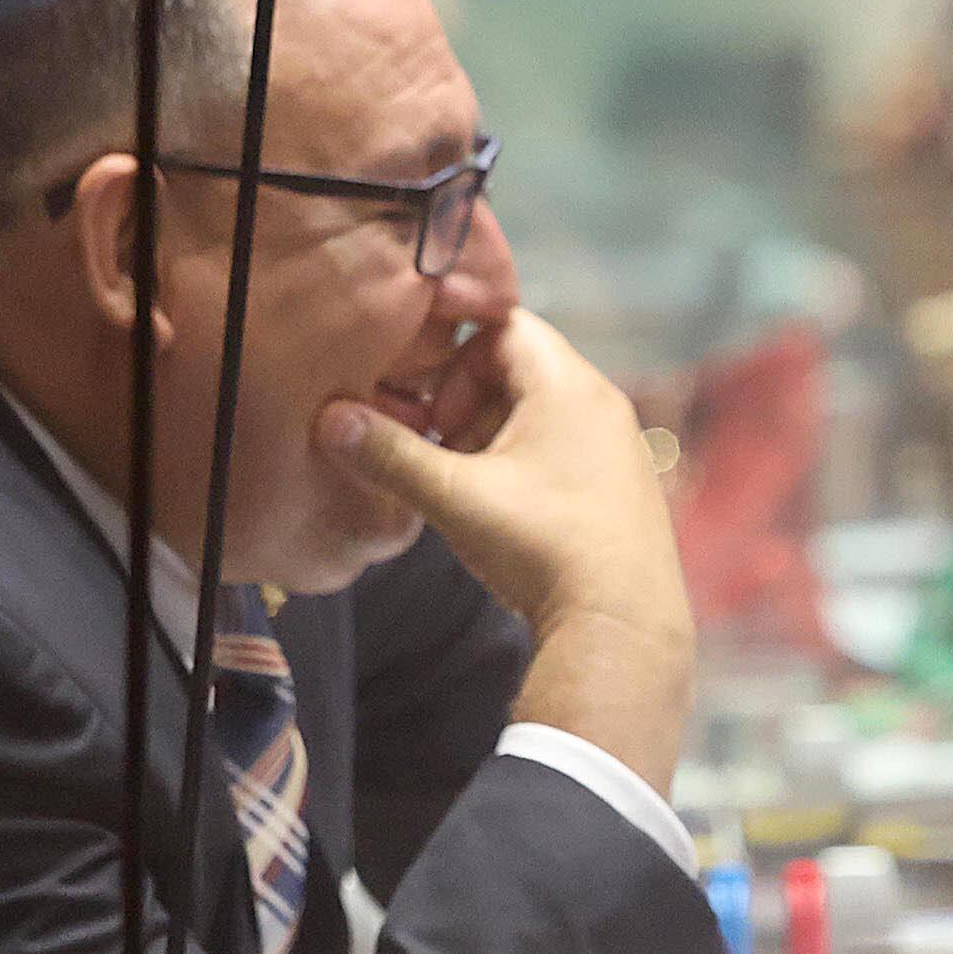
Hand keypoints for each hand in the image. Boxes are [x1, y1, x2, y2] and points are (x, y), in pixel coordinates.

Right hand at [320, 311, 694, 792]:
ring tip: (462, 487)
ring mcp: (617, 447)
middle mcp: (602, 405)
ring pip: (535, 415)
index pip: (502, 326)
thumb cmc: (544, 549)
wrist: (620, 627)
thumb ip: (390, 454)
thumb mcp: (455, 497)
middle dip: (463, 404)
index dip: (451, 357)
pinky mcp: (619, 488)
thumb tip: (331, 419)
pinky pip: (559, 450)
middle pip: (516, 370)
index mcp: (569, 385)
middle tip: (436, 450)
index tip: (425, 408)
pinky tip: (499, 513)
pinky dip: (520, 466)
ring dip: (488, 440)